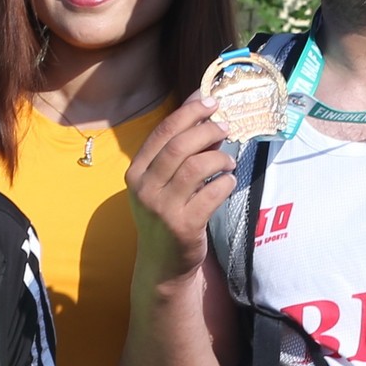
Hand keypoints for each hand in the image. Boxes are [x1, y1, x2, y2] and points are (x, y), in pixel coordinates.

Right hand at [122, 94, 236, 277]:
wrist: (162, 264)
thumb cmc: (166, 214)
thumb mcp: (162, 182)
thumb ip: (180, 148)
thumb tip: (205, 110)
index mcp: (136, 172)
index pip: (163, 131)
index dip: (189, 111)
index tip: (211, 101)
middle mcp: (145, 188)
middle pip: (180, 145)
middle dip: (208, 130)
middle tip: (226, 127)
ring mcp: (163, 208)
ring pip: (197, 166)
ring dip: (219, 157)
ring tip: (229, 160)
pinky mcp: (184, 226)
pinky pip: (212, 193)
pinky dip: (226, 182)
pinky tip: (228, 182)